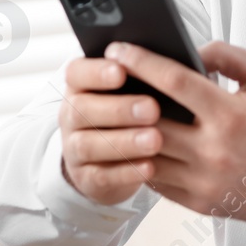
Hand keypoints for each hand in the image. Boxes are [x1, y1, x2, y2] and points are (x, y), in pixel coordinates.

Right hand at [57, 55, 162, 205]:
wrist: (109, 158)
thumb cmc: (130, 112)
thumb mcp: (131, 90)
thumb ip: (142, 76)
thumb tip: (175, 66)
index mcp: (80, 85)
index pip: (76, 72)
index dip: (96, 71)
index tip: (122, 71)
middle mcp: (71, 114)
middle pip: (82, 109)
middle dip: (119, 109)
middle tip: (153, 108)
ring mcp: (73, 148)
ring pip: (90, 145)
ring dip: (124, 142)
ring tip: (156, 139)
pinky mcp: (85, 179)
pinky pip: (101, 177)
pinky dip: (126, 172)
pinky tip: (150, 167)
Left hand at [109, 40, 245, 223]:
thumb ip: (228, 55)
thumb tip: (191, 50)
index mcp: (230, 115)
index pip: (174, 81)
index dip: (141, 62)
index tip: (117, 49)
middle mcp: (213, 151)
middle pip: (150, 120)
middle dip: (122, 96)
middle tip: (104, 79)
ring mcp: (203, 181)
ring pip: (146, 154)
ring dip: (126, 131)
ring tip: (112, 110)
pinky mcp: (198, 203)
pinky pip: (155, 180)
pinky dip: (141, 160)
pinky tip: (134, 141)